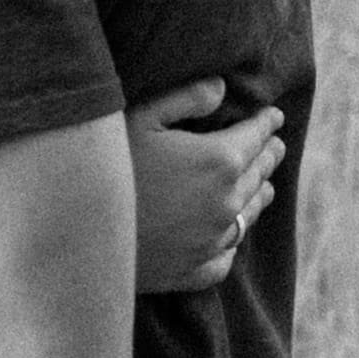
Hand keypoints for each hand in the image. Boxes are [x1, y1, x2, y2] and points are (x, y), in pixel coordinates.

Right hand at [126, 79, 284, 294]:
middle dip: (268, 157)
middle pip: (257, 175)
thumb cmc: (108, 164)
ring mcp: (212, 241)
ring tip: (265, 186)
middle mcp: (225, 203)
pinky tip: (230, 236)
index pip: (255, 137)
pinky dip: (233, 242)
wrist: (82, 232)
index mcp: (219, 161)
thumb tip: (222, 87)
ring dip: (259, 195)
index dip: (267, 123)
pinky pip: (226, 255)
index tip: (275, 115)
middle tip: (276, 146)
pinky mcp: (195, 270)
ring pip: (249, 215)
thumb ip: (186, 98)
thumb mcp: (140, 115)